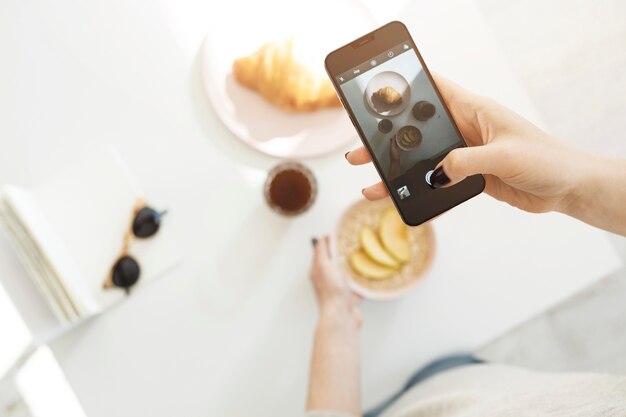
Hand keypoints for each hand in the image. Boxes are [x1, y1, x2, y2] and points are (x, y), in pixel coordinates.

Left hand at [310, 236, 361, 324]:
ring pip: (345, 277)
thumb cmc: (332, 292)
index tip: (338, 234)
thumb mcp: (324, 266)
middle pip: (333, 264)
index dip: (327, 242)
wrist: (341, 317)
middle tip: (351, 245)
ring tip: (361, 261)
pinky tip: (368, 279)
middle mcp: (327, 281)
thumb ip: (321, 251)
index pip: (320, 253)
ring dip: (352, 271)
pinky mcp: (349, 300)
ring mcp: (338, 291)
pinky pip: (356, 290)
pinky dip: (361, 285)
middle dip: (341, 256)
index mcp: (318, 272)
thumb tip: (322, 238)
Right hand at [346, 75, 589, 213]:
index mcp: (475, 111)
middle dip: (387, 138)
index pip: (435, 89)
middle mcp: (465, 130)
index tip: (378, 90)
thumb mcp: (504, 156)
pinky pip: (436, 182)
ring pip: (422, 159)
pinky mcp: (468, 177)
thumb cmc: (545, 159)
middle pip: (418, 130)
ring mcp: (465, 154)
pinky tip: (402, 197)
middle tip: (359, 148)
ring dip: (397, 168)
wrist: (566, 189)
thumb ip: (466, 163)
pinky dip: (418, 189)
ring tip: (370, 179)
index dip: (407, 86)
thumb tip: (434, 175)